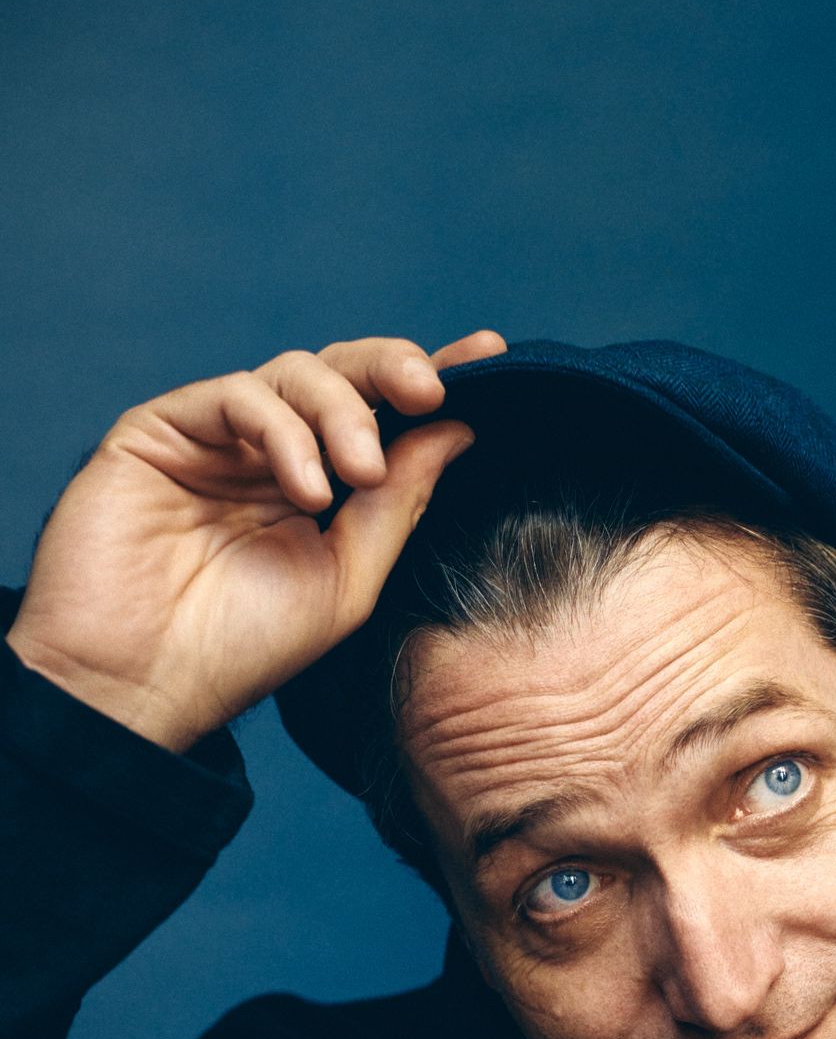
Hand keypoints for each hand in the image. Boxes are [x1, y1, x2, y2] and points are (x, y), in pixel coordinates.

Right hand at [3, 327, 505, 750]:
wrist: (141, 683)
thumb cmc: (240, 649)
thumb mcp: (347, 581)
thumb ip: (398, 505)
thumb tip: (458, 430)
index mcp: (319, 489)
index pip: (384, 417)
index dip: (435, 380)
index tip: (490, 355)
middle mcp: (271, 454)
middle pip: (344, 374)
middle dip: (395, 370)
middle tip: (431, 393)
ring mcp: (217, 438)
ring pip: (296, 373)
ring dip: (343, 412)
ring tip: (357, 475)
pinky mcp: (163, 428)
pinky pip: (238, 396)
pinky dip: (283, 433)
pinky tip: (306, 489)